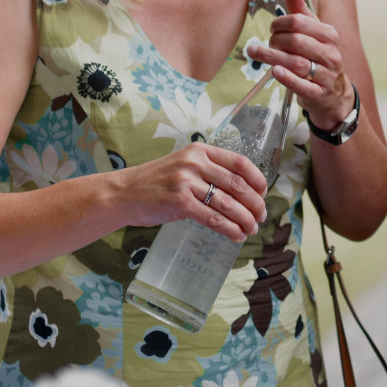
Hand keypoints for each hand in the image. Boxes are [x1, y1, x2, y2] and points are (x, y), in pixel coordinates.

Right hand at [116, 143, 267, 241]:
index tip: (263, 193)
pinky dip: (229, 229)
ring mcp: (186, 182)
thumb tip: (242, 191)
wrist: (123, 193)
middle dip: (255, 203)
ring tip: (251, 229)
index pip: (240, 162)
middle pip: (238, 184)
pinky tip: (236, 235)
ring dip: (245, 219)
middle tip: (261, 216)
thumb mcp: (183, 166)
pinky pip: (213, 218)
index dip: (257, 179)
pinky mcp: (179, 202)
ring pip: (228, 203)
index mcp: (200, 151)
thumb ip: (208, 171)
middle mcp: (195, 163)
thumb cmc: (156, 182)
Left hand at [250, 0, 352, 130]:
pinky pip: (303, 86)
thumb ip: (300, 12)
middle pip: (297, 42)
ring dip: (273, 57)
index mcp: (329, 35)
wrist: (333, 92)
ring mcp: (327, 75)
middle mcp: (331, 53)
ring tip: (256, 53)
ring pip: (297, 64)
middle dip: (276, 41)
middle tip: (268, 43)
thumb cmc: (318, 58)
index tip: (272, 28)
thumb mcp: (313, 34)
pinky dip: (287, 78)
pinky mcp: (320, 93)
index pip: (300, 22)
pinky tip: (274, 72)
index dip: (280, 23)